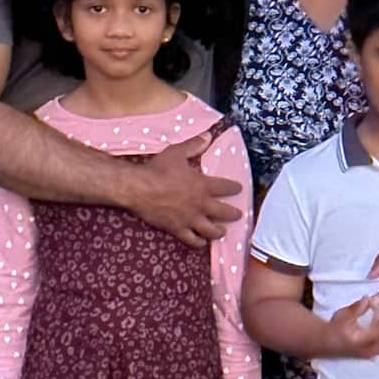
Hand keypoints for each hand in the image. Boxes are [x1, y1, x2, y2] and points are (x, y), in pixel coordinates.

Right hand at [127, 136, 242, 247]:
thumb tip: (208, 136)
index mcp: (202, 185)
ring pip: (211, 230)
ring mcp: (190, 219)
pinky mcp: (178, 229)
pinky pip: (192, 240)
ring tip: (223, 232)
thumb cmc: (158, 169)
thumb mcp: (176, 152)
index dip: (234, 188)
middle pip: (223, 212)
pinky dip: (199, 242)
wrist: (139, 188)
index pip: (225, 187)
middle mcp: (200, 204)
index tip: (239, 189)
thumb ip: (194, 145)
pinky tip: (202, 243)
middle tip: (238, 214)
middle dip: (233, 214)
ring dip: (219, 231)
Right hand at [324, 292, 378, 358]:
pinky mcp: (378, 351)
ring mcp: (375, 353)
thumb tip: (369, 298)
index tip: (377, 300)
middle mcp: (369, 350)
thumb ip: (357, 308)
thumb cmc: (335, 328)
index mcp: (359, 342)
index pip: (377, 330)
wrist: (328, 343)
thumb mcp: (342, 315)